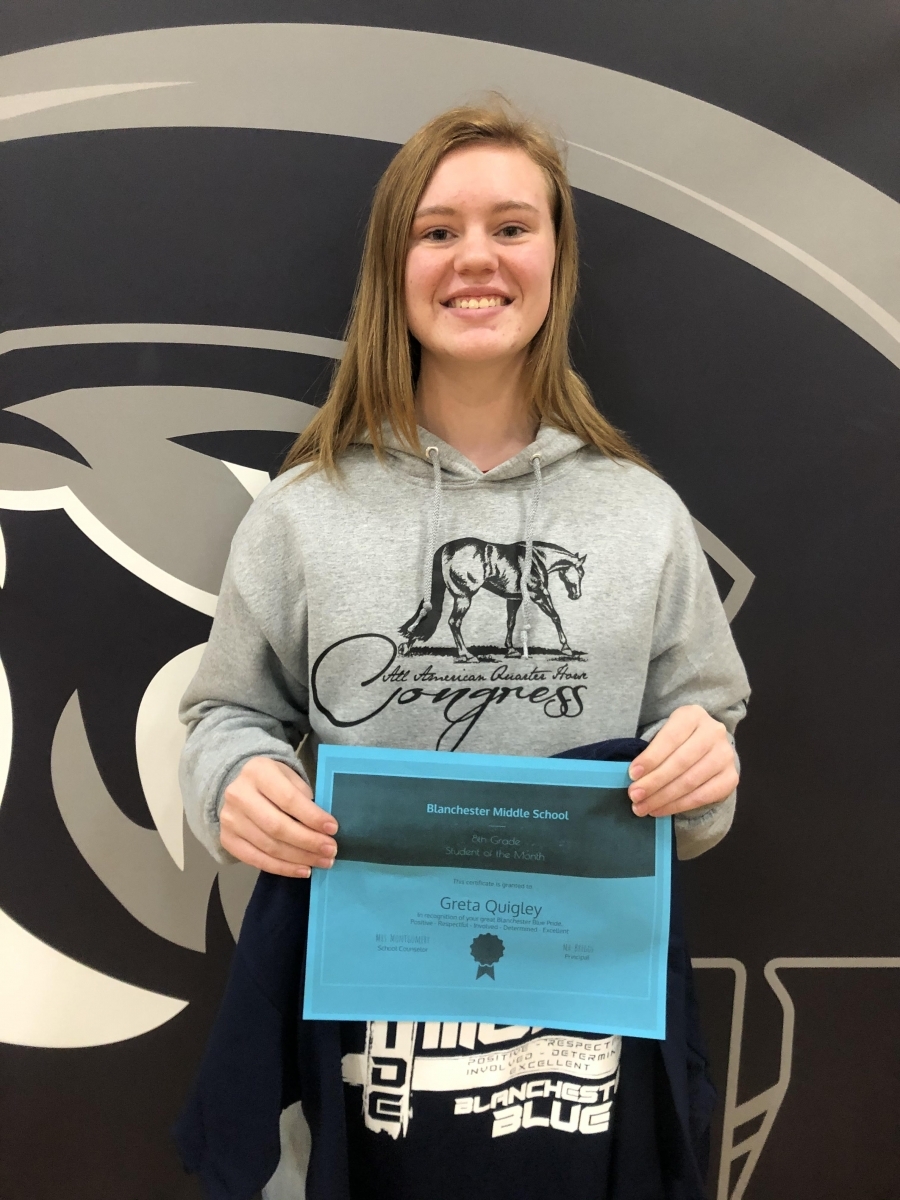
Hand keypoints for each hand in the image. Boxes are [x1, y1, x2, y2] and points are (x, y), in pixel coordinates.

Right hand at [219, 757, 337, 876]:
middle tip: (330, 850)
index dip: (312, 817)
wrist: (239, 786)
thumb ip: (303, 797)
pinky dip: (282, 868)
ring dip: (299, 858)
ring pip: (269, 847)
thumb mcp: (289, 777)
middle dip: (308, 842)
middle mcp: (239, 795)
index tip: (333, 829)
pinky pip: (257, 860)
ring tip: (322, 862)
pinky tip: (302, 870)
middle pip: (277, 827)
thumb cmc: (273, 782)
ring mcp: (230, 819)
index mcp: (258, 772)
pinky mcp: (227, 840)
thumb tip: (323, 828)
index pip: (288, 799)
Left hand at [627, 705, 737, 817]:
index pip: (670, 738)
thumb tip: (634, 777)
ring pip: (690, 781)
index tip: (632, 774)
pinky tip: (660, 810)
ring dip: (663, 798)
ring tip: (642, 807)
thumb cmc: (676, 740)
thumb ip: (651, 749)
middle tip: (634, 795)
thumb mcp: (664, 733)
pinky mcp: (731, 778)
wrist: (706, 747)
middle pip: (680, 762)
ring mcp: (725, 755)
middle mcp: (714, 732)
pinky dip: (678, 805)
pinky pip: (703, 796)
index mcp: (693, 715)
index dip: (651, 758)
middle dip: (654, 782)